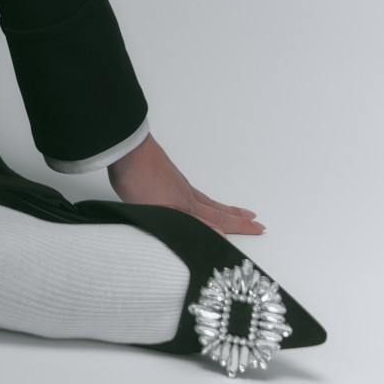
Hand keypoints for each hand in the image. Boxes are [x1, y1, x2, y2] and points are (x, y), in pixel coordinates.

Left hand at [107, 132, 263, 236]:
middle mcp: (186, 194)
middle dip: (237, 218)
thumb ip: (192, 224)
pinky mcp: (165, 177)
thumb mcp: (163, 210)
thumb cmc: (139, 179)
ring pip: (205, 200)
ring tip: (235, 211)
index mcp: (187, 205)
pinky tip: (195, 200)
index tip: (258, 228)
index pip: (218, 220)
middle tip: (256, 221)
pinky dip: (203, 200)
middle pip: (216, 209)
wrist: (125, 148)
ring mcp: (176, 183)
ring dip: (222, 208)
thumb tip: (220, 235)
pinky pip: (192, 193)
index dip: (239, 226)